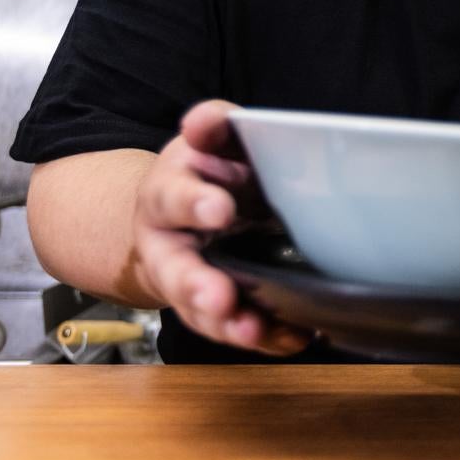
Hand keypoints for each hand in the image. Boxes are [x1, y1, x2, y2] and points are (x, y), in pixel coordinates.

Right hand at [131, 100, 309, 355]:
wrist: (188, 211)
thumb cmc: (206, 170)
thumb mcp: (209, 140)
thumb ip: (212, 127)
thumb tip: (202, 122)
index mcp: (166, 197)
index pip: (174, 198)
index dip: (195, 204)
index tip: (220, 210)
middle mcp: (169, 248)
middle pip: (176, 272)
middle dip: (198, 287)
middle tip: (220, 298)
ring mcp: (191, 285)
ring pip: (201, 312)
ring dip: (229, 325)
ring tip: (255, 330)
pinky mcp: (218, 310)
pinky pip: (237, 327)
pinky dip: (266, 337)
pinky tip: (293, 336)